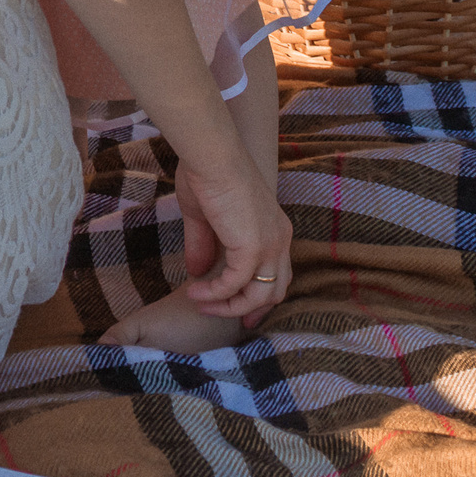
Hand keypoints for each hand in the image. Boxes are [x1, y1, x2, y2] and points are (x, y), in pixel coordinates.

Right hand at [172, 147, 292, 326]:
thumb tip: (195, 273)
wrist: (211, 155)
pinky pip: (236, 285)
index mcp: (274, 227)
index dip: (262, 295)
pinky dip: (216, 294)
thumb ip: (204, 246)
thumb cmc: (207, 174)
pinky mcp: (253, 248)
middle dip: (253, 310)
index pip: (279, 272)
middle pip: (277, 290)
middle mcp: (280, 238)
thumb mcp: (204, 217)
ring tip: (200, 303)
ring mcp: (270, 244)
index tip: (244, 312)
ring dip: (230, 306)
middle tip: (231, 321)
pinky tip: (196, 291)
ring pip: (261, 295)